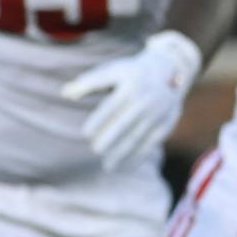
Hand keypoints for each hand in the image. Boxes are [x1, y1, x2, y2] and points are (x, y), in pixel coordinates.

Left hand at [62, 30, 201, 170]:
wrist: (170, 71)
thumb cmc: (132, 72)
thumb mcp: (113, 71)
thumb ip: (89, 82)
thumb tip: (66, 93)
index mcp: (132, 85)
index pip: (113, 105)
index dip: (99, 120)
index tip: (86, 133)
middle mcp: (147, 100)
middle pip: (126, 123)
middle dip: (111, 138)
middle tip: (96, 149)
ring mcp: (158, 113)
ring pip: (139, 135)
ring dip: (123, 152)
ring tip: (108, 165)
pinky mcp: (167, 123)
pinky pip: (152, 143)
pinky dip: (139, 156)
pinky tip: (126, 166)